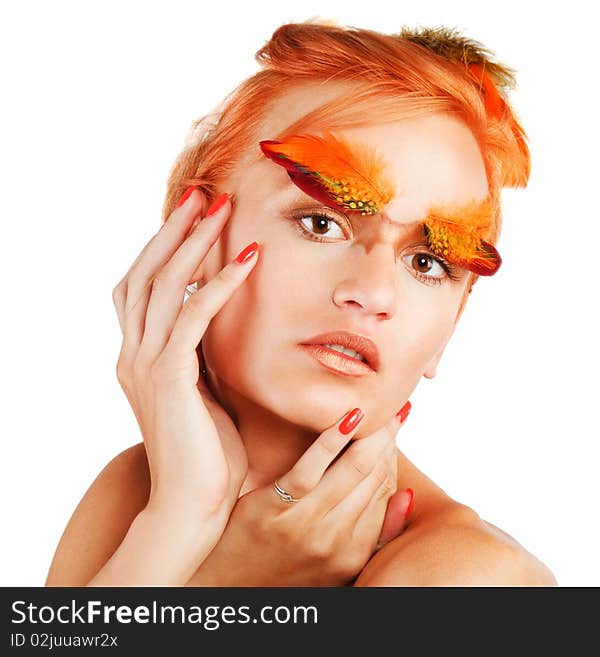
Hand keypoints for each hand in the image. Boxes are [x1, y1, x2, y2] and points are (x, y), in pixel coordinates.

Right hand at [111, 188, 257, 525]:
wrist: (194, 506)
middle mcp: (133, 355)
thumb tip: (230, 326)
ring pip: (162, 286)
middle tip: (203, 194)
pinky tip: (245, 259)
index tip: (196, 216)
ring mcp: (145, 365)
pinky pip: (191, 317)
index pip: (143, 288)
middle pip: (145, 274)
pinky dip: (217, 283)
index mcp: (141, 358)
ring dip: (192, 243)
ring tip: (220, 208)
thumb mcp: (208, 394)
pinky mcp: (167, 378)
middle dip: (174, 231)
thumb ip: (208, 358)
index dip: (164, 248)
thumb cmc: (210, 455)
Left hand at [187, 403, 412, 585]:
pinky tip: (348, 417)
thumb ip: (379, 533)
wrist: (227, 588)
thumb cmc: (286, 569)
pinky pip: (311, 468)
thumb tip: (408, 494)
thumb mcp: (339, 564)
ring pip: (352, 469)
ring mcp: (305, 525)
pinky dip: (333, 440)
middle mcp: (335, 541)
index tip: (394, 428)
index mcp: (354, 553)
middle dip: (386, 440)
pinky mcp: (273, 508)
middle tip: (391, 410)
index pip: (385, 490)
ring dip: (370, 435)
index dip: (392, 455)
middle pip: (373, 476)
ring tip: (376, 409)